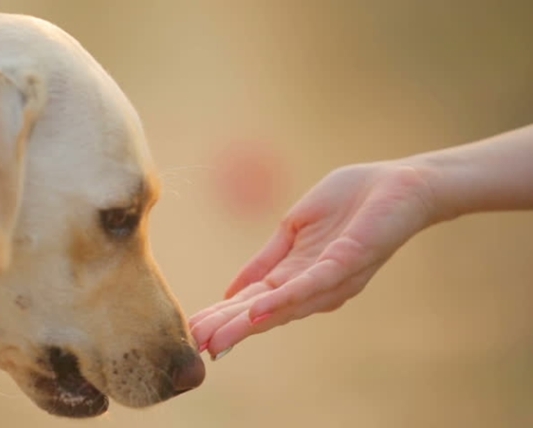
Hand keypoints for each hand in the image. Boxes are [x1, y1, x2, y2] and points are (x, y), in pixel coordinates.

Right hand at [190, 161, 437, 357]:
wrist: (398, 184)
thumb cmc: (351, 201)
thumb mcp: (293, 227)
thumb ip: (265, 259)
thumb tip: (231, 289)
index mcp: (297, 274)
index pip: (254, 299)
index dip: (224, 314)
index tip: (192, 329)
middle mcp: (312, 286)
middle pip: (264, 312)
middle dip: (229, 328)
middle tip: (196, 343)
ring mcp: (330, 278)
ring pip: (282, 306)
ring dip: (246, 323)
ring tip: (216, 338)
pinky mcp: (347, 263)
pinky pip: (310, 285)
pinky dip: (282, 301)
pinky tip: (256, 313)